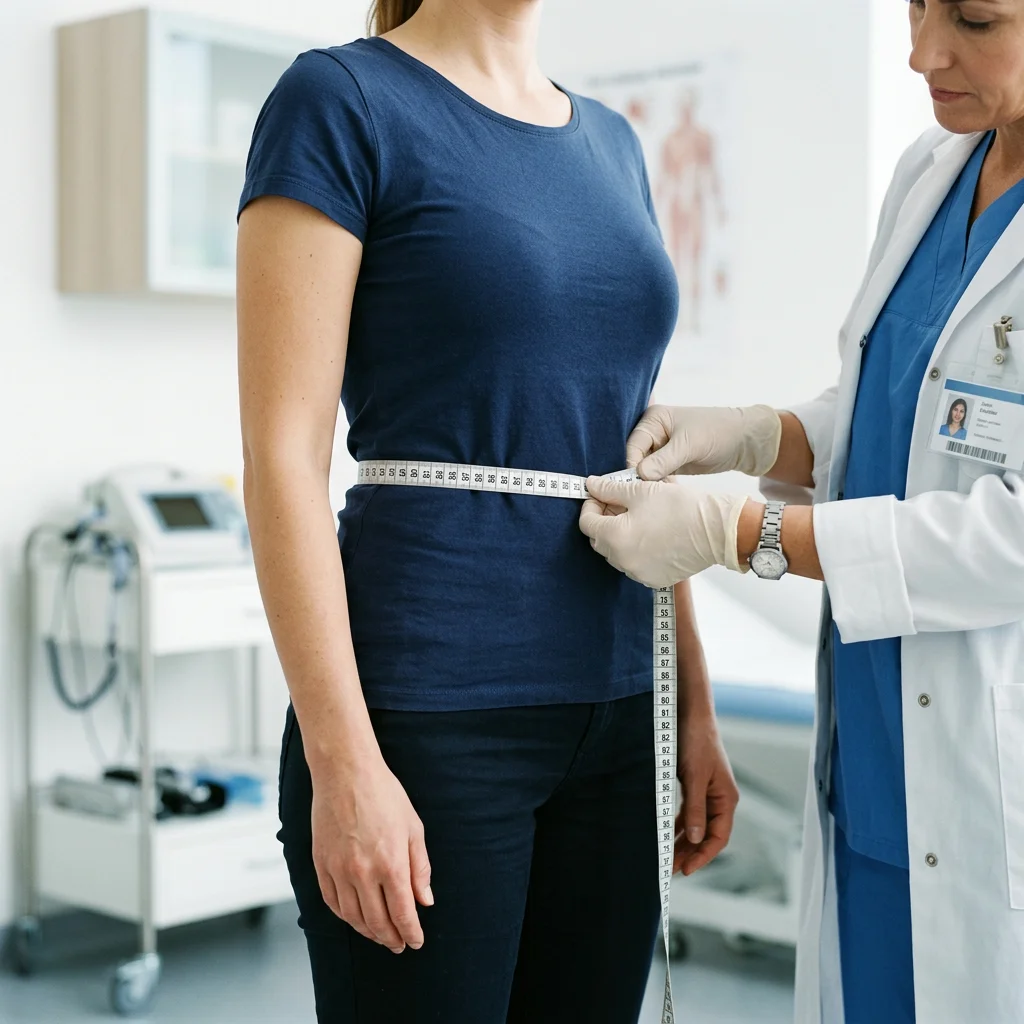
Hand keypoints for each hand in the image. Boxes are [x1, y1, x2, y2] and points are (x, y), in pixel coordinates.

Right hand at [310, 755, 432, 952]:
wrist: (345, 772)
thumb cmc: (383, 794)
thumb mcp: (413, 827)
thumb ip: (420, 867)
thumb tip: (424, 900)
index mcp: (391, 863)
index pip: (402, 913)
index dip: (411, 932)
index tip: (416, 941)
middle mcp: (363, 872)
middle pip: (377, 922)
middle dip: (391, 938)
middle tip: (399, 945)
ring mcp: (338, 870)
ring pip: (352, 917)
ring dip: (368, 932)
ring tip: (379, 936)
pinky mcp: (321, 864)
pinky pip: (332, 902)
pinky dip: (344, 916)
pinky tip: (354, 918)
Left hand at [580, 476, 748, 587]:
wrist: (716, 530)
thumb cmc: (681, 508)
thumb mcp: (641, 490)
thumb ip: (610, 489)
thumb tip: (591, 486)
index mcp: (615, 538)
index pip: (587, 523)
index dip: (591, 505)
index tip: (600, 495)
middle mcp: (623, 561)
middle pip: (599, 540)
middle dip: (604, 520)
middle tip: (618, 503)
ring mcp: (638, 573)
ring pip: (616, 553)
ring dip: (619, 536)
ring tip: (637, 517)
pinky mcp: (654, 579)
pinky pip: (634, 564)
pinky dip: (635, 550)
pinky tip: (650, 534)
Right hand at [627, 404, 781, 480]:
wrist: (744, 442)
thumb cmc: (718, 432)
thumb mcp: (689, 445)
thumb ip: (664, 460)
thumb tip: (640, 475)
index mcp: (653, 420)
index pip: (633, 446)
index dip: (632, 466)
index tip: (635, 486)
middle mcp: (653, 433)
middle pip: (636, 459)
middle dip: (639, 477)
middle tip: (646, 494)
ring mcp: (661, 449)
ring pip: (645, 470)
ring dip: (649, 483)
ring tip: (656, 496)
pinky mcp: (669, 463)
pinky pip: (656, 477)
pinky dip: (659, 485)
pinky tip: (664, 493)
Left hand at [674, 710, 738, 875]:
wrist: (691, 715)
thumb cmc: (697, 742)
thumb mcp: (694, 778)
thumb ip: (695, 809)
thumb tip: (694, 838)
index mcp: (726, 799)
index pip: (718, 837)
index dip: (703, 855)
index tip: (686, 869)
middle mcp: (719, 799)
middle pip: (706, 834)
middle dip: (690, 853)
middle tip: (671, 869)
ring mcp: (707, 792)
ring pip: (696, 825)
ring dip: (682, 841)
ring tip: (667, 857)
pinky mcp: (694, 785)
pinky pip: (688, 812)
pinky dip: (678, 825)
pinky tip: (667, 833)